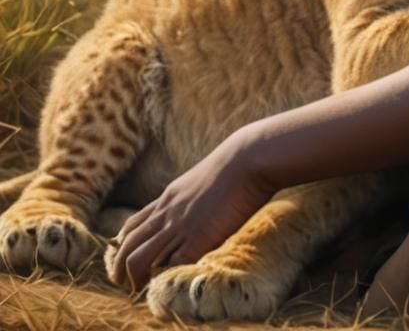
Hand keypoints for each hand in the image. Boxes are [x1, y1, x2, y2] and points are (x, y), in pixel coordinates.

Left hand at [109, 132, 274, 290]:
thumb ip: (198, 192)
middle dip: (122, 268)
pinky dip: (165, 278)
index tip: (128, 259)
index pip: (133, 226)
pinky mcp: (197, 238)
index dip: (125, 246)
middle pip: (127, 246)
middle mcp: (167, 213)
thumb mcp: (207, 175)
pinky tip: (171, 282)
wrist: (249, 157)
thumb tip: (207, 198)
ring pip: (138, 259)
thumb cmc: (238, 163)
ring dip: (137, 278)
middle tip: (129, 283)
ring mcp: (180, 226)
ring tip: (142, 290)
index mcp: (170, 197)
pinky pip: (170, 265)